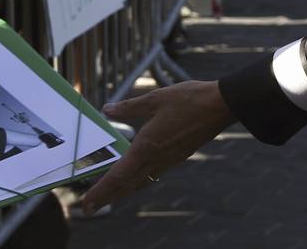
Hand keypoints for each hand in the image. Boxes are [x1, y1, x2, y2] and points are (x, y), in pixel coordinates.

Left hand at [82, 80, 234, 213]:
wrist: (220, 106)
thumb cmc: (188, 100)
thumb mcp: (154, 99)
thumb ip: (128, 107)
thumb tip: (107, 110)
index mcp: (147, 147)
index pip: (118, 176)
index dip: (100, 191)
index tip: (86, 204)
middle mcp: (156, 159)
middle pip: (126, 185)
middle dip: (106, 197)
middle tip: (88, 208)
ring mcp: (168, 160)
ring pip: (139, 182)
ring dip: (120, 190)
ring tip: (106, 195)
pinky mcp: (176, 157)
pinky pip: (151, 175)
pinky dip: (136, 180)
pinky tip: (133, 176)